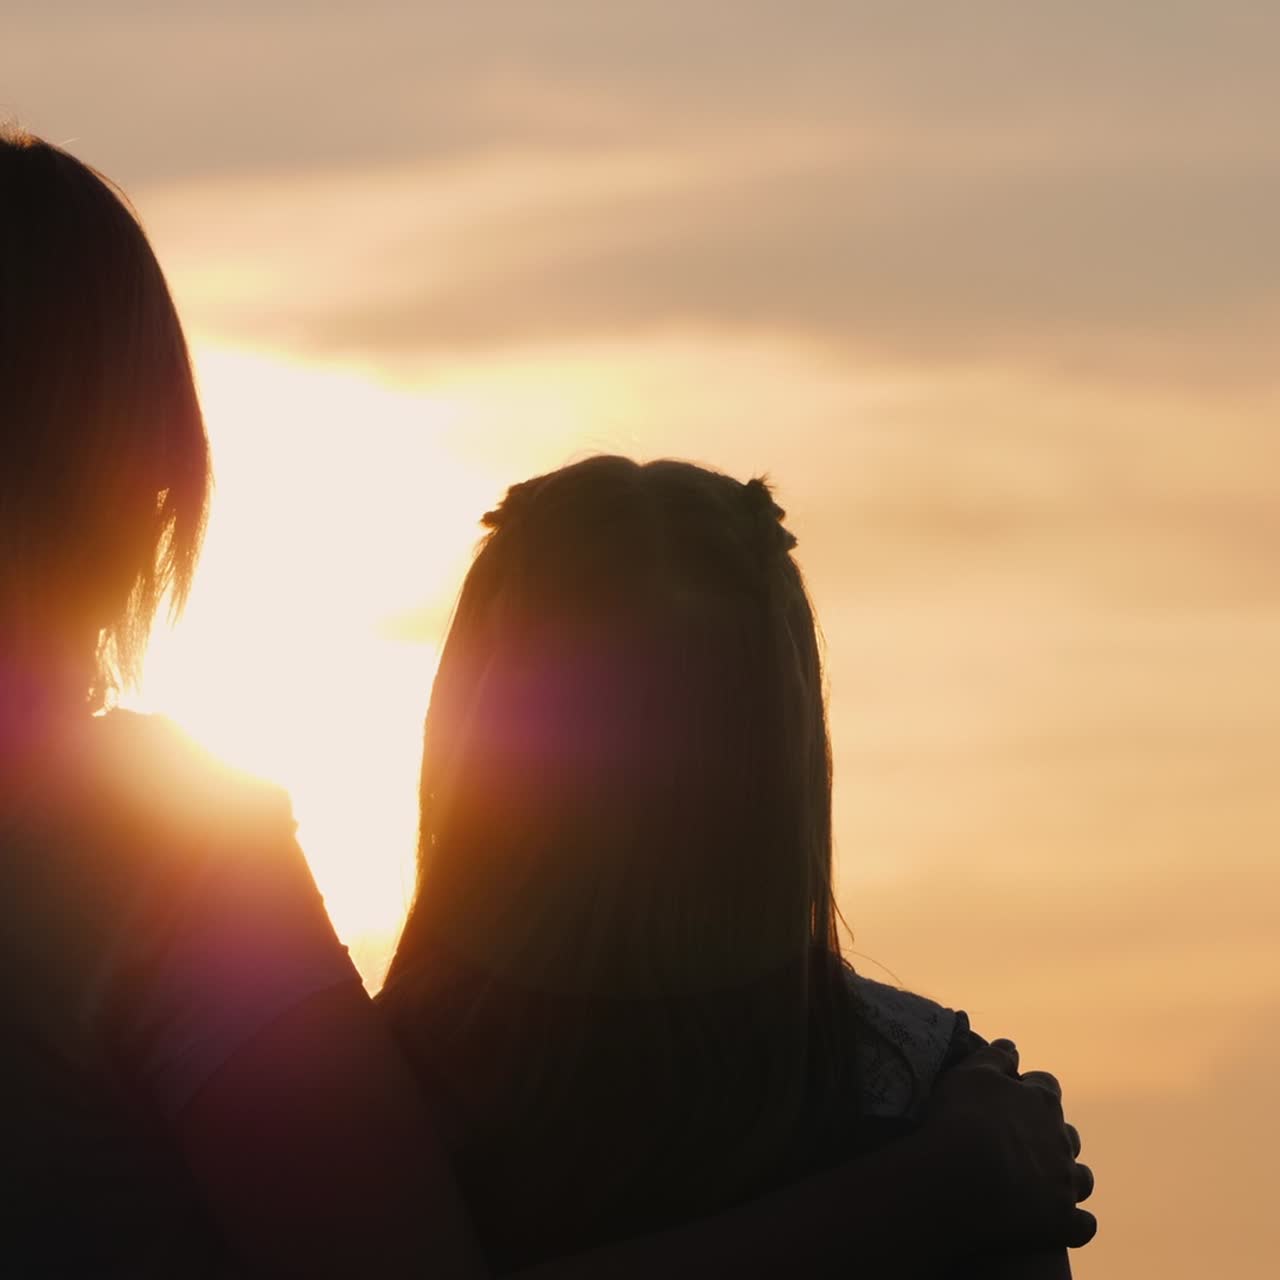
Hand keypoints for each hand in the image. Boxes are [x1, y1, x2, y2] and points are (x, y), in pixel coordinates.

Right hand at [920, 1039, 1095, 1254]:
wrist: (961, 1179)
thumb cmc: (961, 1118)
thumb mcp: (970, 1074)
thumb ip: (994, 1057)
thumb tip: (1013, 1046)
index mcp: (1041, 1101)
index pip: (1046, 1087)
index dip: (1031, 1091)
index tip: (1012, 1097)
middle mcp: (1061, 1140)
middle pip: (1067, 1134)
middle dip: (1051, 1137)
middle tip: (1020, 1144)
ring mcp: (1065, 1183)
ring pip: (1082, 1178)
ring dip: (1067, 1177)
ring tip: (1042, 1183)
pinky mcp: (1064, 1221)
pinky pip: (1084, 1224)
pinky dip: (1074, 1221)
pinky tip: (1059, 1220)